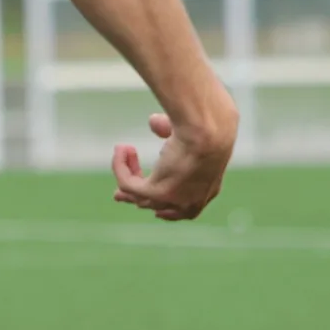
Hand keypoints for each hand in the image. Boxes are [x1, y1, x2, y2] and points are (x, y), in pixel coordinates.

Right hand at [111, 110, 234, 221]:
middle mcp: (190, 200)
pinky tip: (122, 148)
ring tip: (124, 149)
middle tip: (118, 194)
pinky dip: (120, 165)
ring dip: (126, 171)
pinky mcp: (155, 193)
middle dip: (136, 199)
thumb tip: (154, 121)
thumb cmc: (210, 129)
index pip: (184, 208)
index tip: (153, 205)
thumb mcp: (192, 133)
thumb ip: (170, 130)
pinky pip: (127, 183)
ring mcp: (172, 199)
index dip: (165, 207)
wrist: (209, 134)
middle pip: (156, 206)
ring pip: (137, 195)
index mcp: (207, 189)